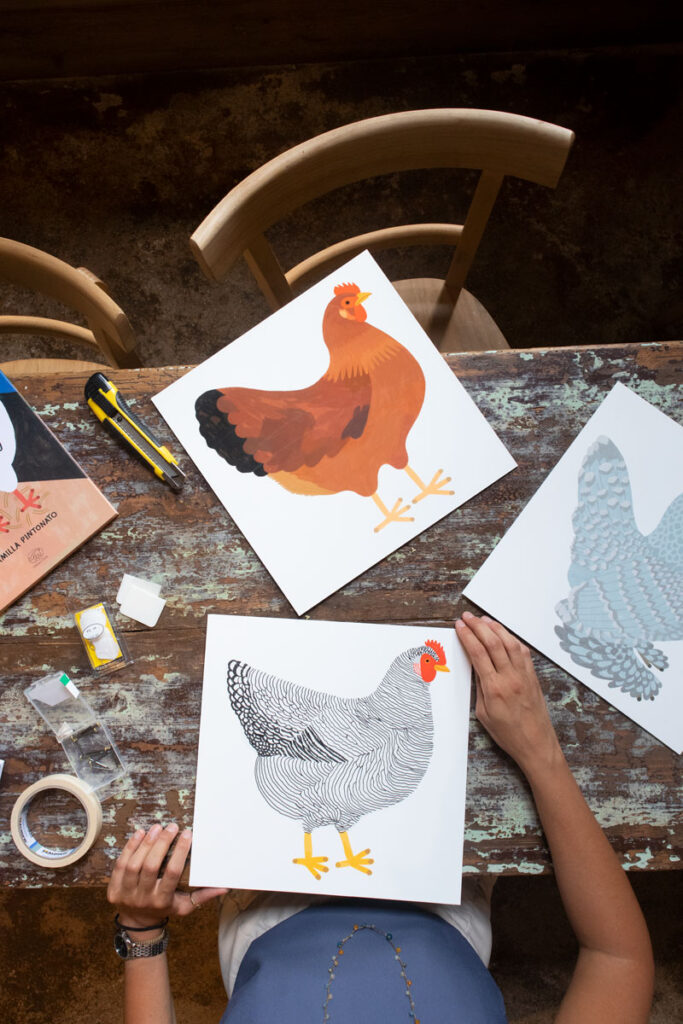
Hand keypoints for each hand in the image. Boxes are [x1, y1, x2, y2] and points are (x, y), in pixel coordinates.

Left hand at [107, 823, 226, 930]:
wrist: (137, 923)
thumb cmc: (165, 909)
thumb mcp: (184, 906)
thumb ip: (203, 896)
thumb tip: (225, 887)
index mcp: (162, 901)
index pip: (171, 874)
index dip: (179, 853)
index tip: (187, 835)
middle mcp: (143, 898)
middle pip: (150, 867)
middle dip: (162, 844)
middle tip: (172, 827)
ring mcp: (126, 894)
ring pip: (134, 864)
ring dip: (145, 843)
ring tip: (157, 827)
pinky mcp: (113, 889)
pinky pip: (120, 865)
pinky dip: (129, 847)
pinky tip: (139, 833)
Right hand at [455, 612, 562, 777]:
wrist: (536, 744)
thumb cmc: (508, 734)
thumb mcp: (483, 713)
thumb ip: (479, 687)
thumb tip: (475, 667)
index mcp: (494, 688)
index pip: (478, 653)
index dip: (467, 636)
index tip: (460, 626)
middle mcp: (510, 677)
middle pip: (493, 643)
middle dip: (478, 627)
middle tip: (467, 617)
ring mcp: (524, 675)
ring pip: (509, 642)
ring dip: (496, 628)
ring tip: (484, 620)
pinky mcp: (533, 676)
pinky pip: (523, 652)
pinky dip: (512, 639)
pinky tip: (504, 634)